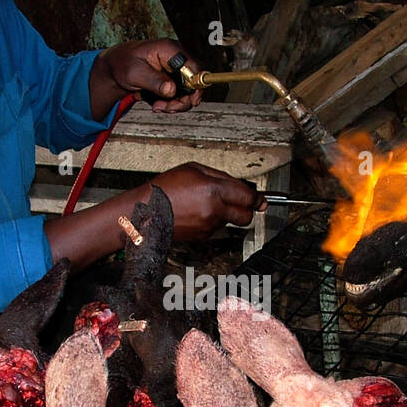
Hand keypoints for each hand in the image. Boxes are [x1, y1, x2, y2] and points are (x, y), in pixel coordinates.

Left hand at [91, 39, 203, 115]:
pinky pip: (179, 95)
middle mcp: (176, 58)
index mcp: (169, 50)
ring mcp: (175, 70)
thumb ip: (154, 81)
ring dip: (175, 104)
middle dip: (184, 99)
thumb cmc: (123, 64)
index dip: (196, 85)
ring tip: (157, 107)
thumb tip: (172, 90)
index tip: (190, 100)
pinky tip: (157, 105)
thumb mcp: (135, 73)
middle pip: (194, 82)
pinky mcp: (172, 80)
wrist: (115, 68)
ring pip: (187, 92)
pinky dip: (170, 104)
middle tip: (168, 108)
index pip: (193, 66)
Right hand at [144, 163, 266, 241]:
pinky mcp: (203, 236)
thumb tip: (238, 186)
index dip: (258, 199)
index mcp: (213, 190)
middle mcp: (214, 210)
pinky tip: (196, 212)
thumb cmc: (165, 189)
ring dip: (225, 213)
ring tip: (203, 202)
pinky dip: (212, 220)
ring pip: (230, 221)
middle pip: (246, 216)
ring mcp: (209, 226)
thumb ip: (220, 177)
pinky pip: (216, 227)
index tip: (262, 200)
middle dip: (247, 210)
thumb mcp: (193, 169)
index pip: (248, 198)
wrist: (145, 213)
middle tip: (242, 203)